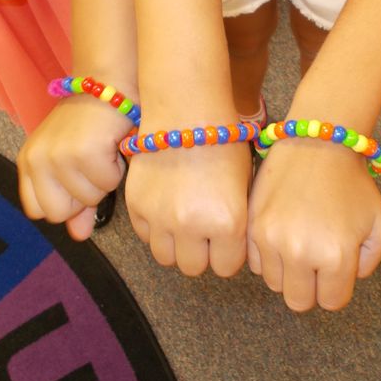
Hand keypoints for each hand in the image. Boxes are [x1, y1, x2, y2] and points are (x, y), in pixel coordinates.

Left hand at [18, 96, 131, 240]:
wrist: (108, 84)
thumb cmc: (91, 125)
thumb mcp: (74, 163)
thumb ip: (75, 202)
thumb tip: (79, 236)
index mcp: (29, 162)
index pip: (38, 210)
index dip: (63, 203)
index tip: (77, 184)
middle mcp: (38, 160)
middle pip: (59, 212)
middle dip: (83, 197)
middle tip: (92, 168)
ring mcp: (60, 156)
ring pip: (89, 199)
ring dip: (104, 181)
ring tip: (104, 153)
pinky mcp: (84, 152)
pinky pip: (108, 184)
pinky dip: (118, 170)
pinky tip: (114, 147)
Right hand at [126, 137, 251, 277]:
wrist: (186, 112)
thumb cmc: (223, 143)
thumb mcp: (243, 187)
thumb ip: (236, 224)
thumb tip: (229, 248)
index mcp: (228, 222)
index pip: (226, 267)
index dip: (228, 254)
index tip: (226, 238)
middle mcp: (193, 225)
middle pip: (193, 267)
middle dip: (200, 252)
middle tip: (203, 230)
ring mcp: (160, 217)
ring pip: (165, 257)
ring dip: (175, 244)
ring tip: (182, 220)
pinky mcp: (136, 206)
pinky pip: (145, 235)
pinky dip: (154, 228)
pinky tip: (165, 206)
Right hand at [247, 137, 380, 311]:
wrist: (317, 145)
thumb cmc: (353, 184)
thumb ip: (370, 263)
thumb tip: (347, 276)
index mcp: (335, 257)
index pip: (332, 302)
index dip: (337, 289)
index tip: (337, 270)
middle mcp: (300, 254)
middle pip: (299, 301)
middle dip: (311, 288)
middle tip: (317, 264)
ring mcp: (272, 241)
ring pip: (275, 284)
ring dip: (288, 273)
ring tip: (300, 244)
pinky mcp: (252, 227)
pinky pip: (257, 263)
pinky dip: (269, 257)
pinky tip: (283, 236)